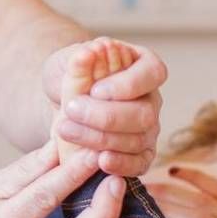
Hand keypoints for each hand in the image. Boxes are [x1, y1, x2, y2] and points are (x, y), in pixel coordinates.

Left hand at [41, 39, 166, 176]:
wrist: (64, 102)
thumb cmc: (73, 74)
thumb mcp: (71, 59)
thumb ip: (80, 56)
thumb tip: (89, 52)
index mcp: (144, 66)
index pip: (153, 74)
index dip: (126, 85)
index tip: (95, 90)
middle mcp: (152, 98)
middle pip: (145, 113)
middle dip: (106, 116)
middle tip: (71, 110)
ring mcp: (150, 128)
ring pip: (138, 140)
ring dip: (100, 138)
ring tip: (67, 129)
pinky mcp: (140, 153)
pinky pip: (140, 163)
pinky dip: (122, 164)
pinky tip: (100, 161)